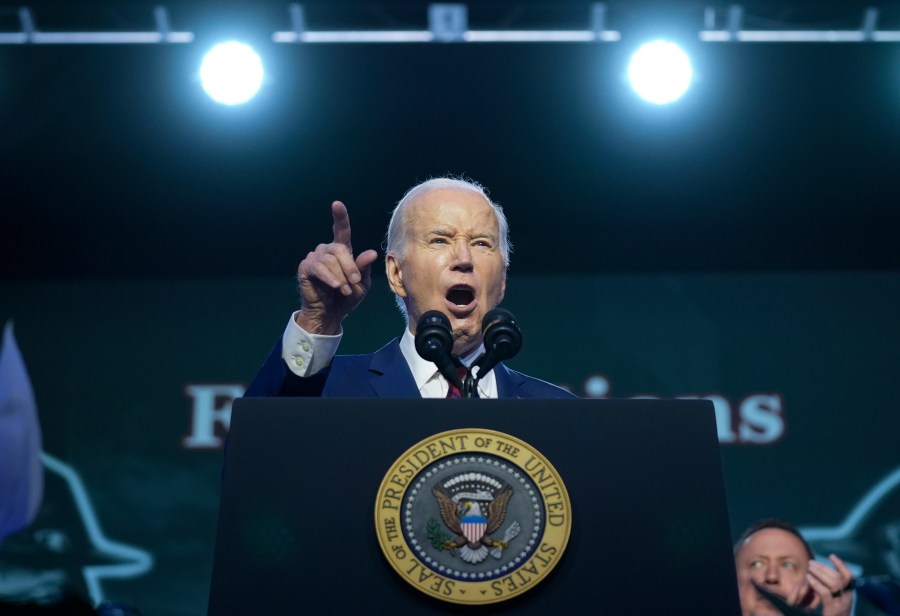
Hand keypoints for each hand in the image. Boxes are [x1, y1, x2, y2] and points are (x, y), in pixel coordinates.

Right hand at [294, 201, 377, 333]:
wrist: (331, 313)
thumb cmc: (347, 297)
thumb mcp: (361, 283)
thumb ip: (364, 268)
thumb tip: (372, 252)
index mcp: (342, 251)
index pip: (341, 230)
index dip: (340, 216)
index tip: (336, 204)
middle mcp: (327, 250)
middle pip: (339, 249)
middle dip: (350, 266)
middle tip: (354, 282)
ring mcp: (315, 257)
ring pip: (330, 260)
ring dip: (340, 276)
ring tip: (344, 289)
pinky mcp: (305, 268)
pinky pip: (318, 267)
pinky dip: (329, 277)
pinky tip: (335, 285)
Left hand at [806, 555, 853, 615]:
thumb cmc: (832, 615)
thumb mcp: (835, 601)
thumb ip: (832, 590)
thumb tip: (822, 573)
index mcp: (849, 595)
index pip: (849, 577)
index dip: (841, 565)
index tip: (831, 556)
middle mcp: (848, 599)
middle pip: (839, 578)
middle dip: (824, 568)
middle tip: (811, 562)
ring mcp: (841, 605)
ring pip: (834, 583)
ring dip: (820, 573)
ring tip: (809, 568)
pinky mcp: (833, 610)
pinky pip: (826, 593)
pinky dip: (817, 583)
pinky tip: (808, 578)